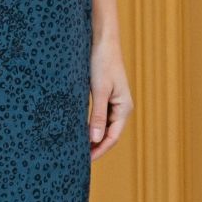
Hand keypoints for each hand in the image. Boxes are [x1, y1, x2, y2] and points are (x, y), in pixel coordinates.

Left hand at [88, 39, 132, 159]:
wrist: (102, 40)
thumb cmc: (102, 62)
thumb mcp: (99, 90)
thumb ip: (97, 115)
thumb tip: (95, 139)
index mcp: (124, 108)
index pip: (112, 137)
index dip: (99, 151)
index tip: (84, 162)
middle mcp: (121, 107)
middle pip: (109, 134)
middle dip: (95, 148)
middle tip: (78, 160)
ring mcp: (114, 102)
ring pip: (103, 127)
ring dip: (93, 138)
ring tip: (77, 149)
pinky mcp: (105, 96)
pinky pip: (99, 117)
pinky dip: (90, 126)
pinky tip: (79, 131)